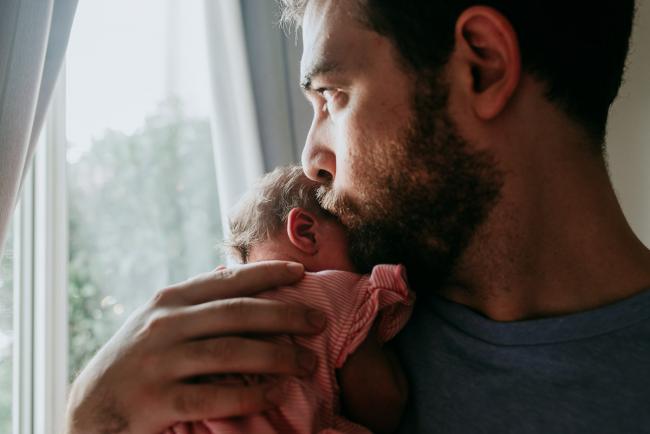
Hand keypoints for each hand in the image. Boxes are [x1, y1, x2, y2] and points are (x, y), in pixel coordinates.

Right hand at [65, 261, 325, 433]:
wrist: (91, 408)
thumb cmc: (137, 358)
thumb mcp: (157, 319)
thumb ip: (194, 299)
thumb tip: (232, 270)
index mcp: (170, 301)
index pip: (226, 281)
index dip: (266, 274)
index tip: (301, 272)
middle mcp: (166, 325)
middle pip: (237, 314)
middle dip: (284, 316)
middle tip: (319, 321)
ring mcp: (161, 362)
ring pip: (231, 353)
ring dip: (277, 357)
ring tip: (308, 362)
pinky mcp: (159, 401)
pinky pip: (214, 397)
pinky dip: (250, 395)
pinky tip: (276, 393)